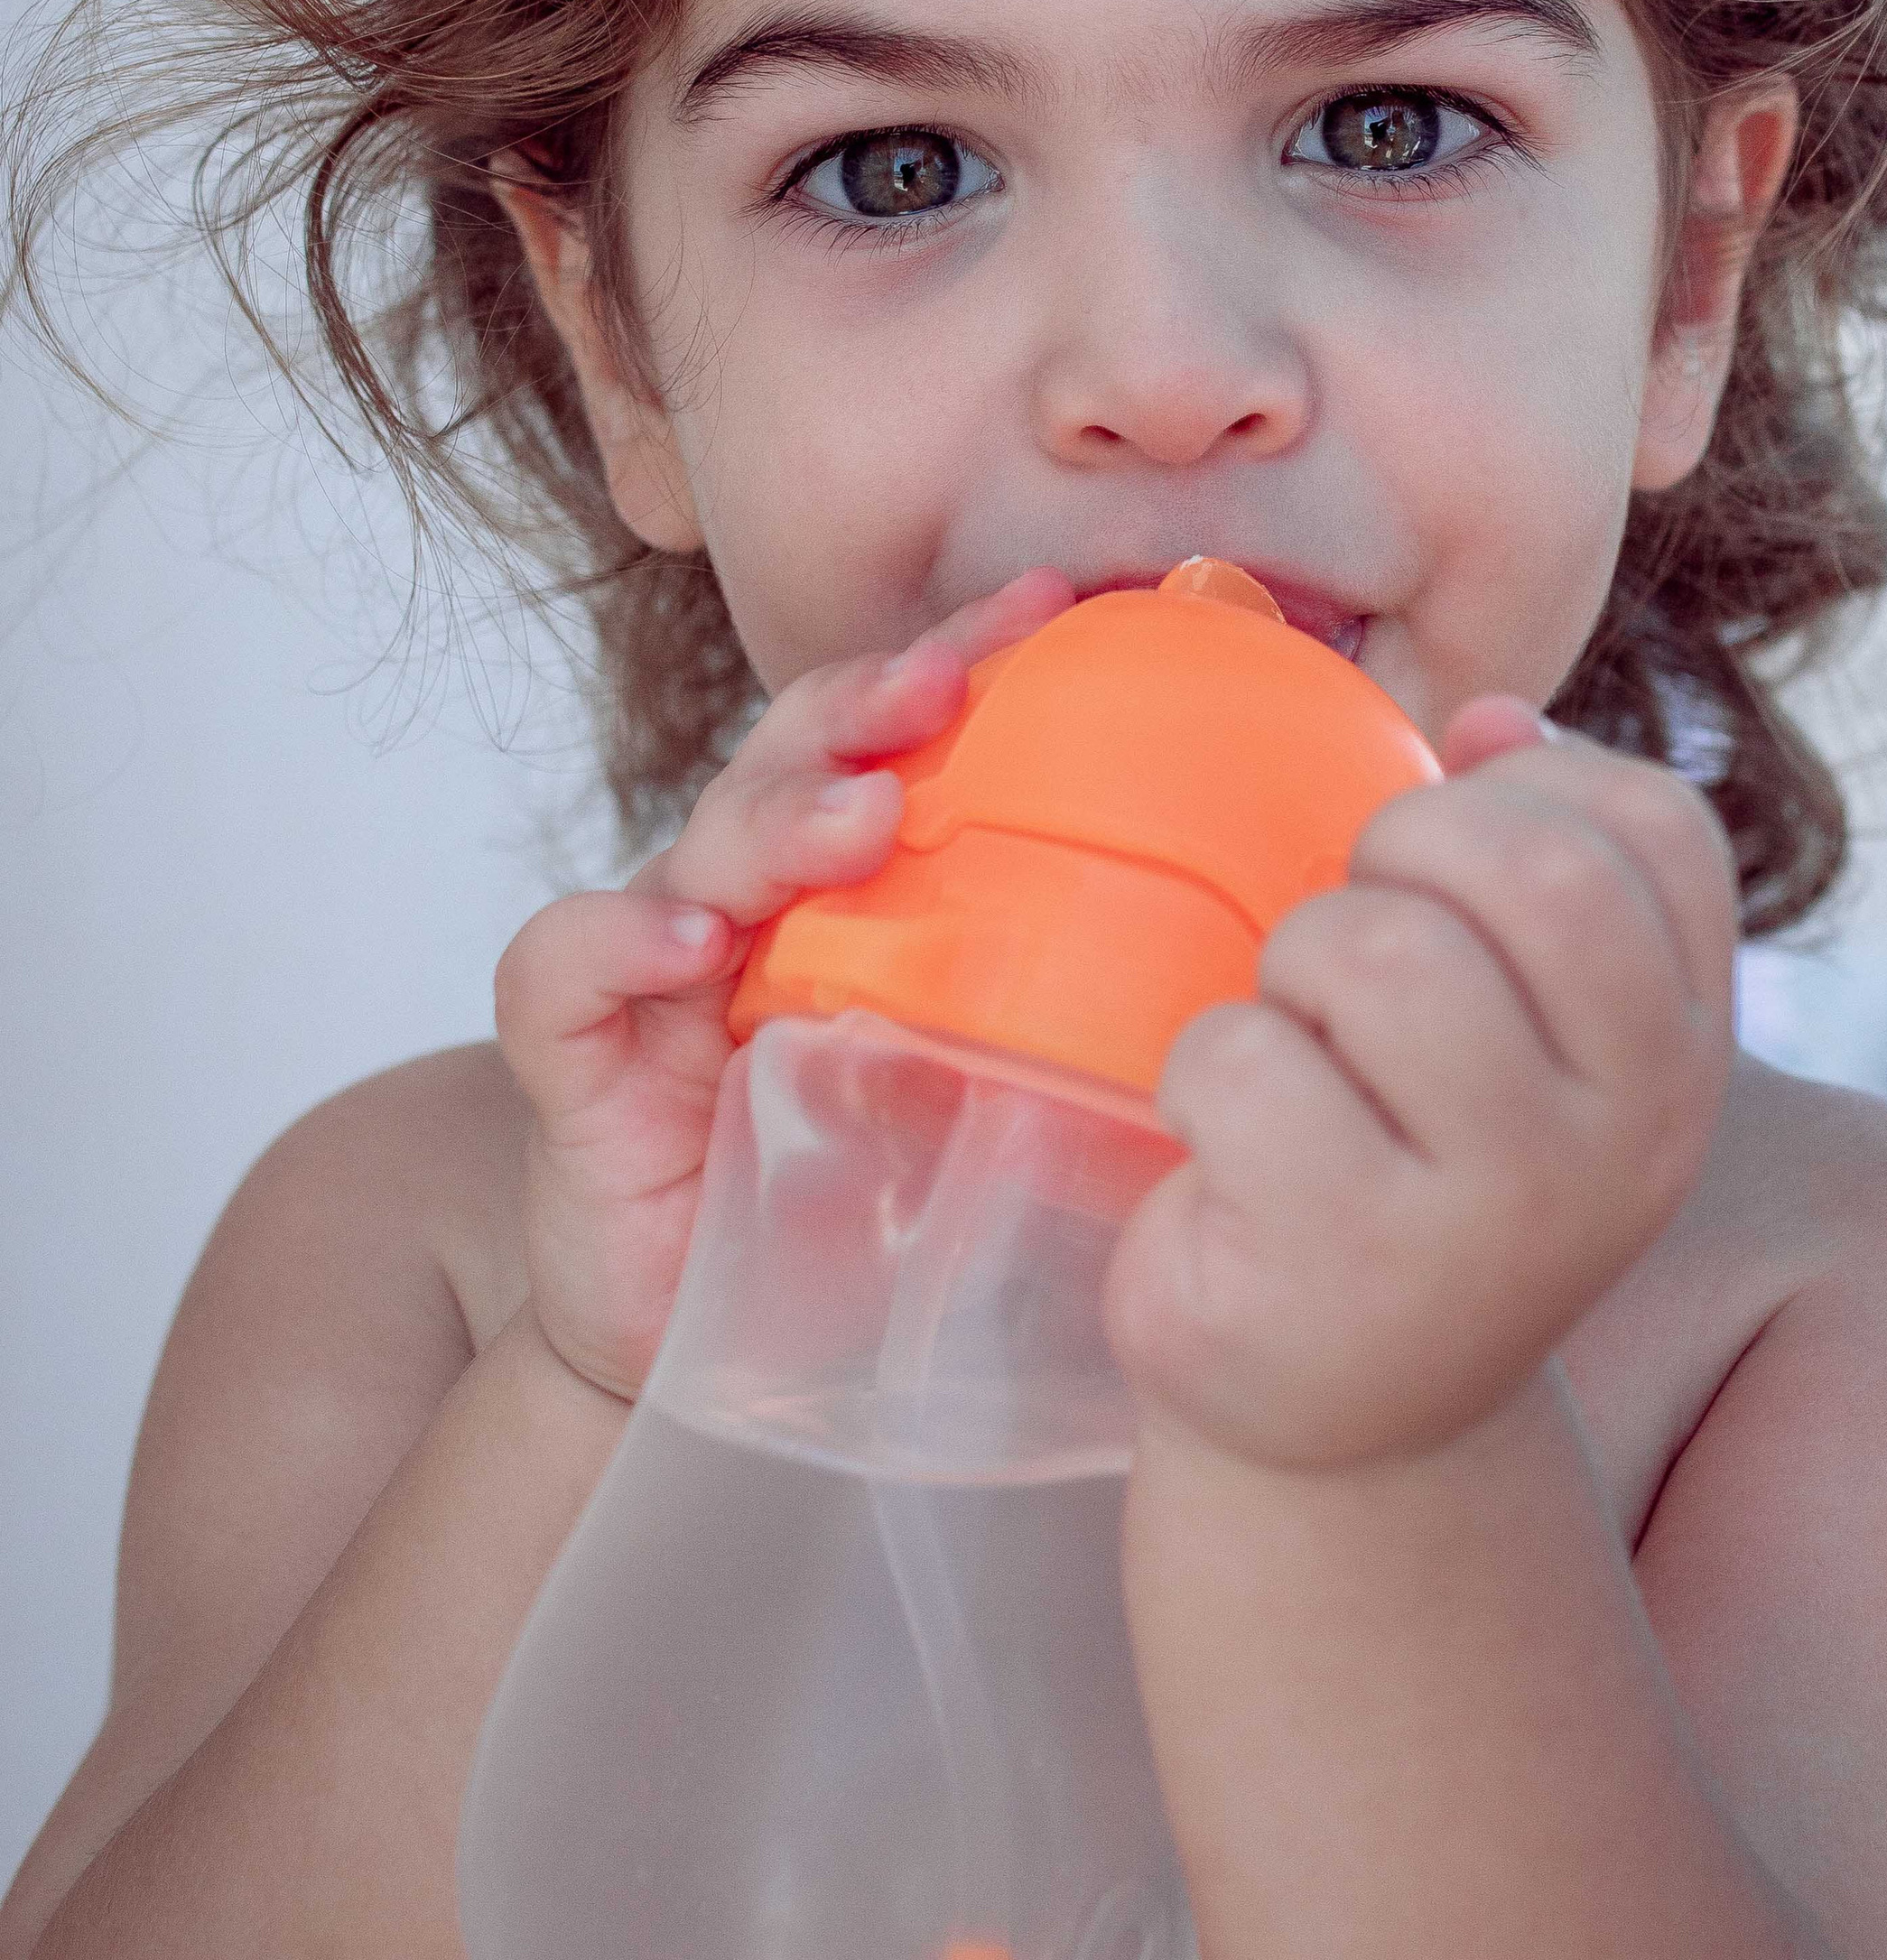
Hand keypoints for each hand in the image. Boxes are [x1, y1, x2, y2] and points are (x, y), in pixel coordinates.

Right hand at [492, 571, 1072, 1395]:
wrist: (723, 1353)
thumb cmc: (866, 1207)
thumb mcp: (991, 1095)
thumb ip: (1072, 1014)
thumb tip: (1251, 951)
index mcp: (855, 889)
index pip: (900, 737)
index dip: (964, 656)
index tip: (1053, 606)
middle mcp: (756, 901)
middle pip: (796, 757)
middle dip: (866, 702)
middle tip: (941, 683)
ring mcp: (660, 972)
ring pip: (699, 841)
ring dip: (781, 815)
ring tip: (859, 819)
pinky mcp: (579, 1061)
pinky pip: (563, 965)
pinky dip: (618, 937)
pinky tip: (688, 940)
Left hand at [1103, 706, 1737, 1469]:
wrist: (1344, 1418)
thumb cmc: (1417, 1169)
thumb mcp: (1527, 1032)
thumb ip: (1540, 859)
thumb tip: (1492, 719)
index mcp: (1681, 1055)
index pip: (1654, 828)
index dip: (1523, 794)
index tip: (1449, 869)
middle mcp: (1627, 1137)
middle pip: (1531, 867)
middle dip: (1400, 855)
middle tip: (1351, 946)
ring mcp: (1496, 1216)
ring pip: (1374, 949)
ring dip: (1290, 972)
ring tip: (1298, 1055)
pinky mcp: (1343, 1267)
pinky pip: (1239, 1060)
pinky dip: (1203, 1076)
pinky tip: (1232, 1155)